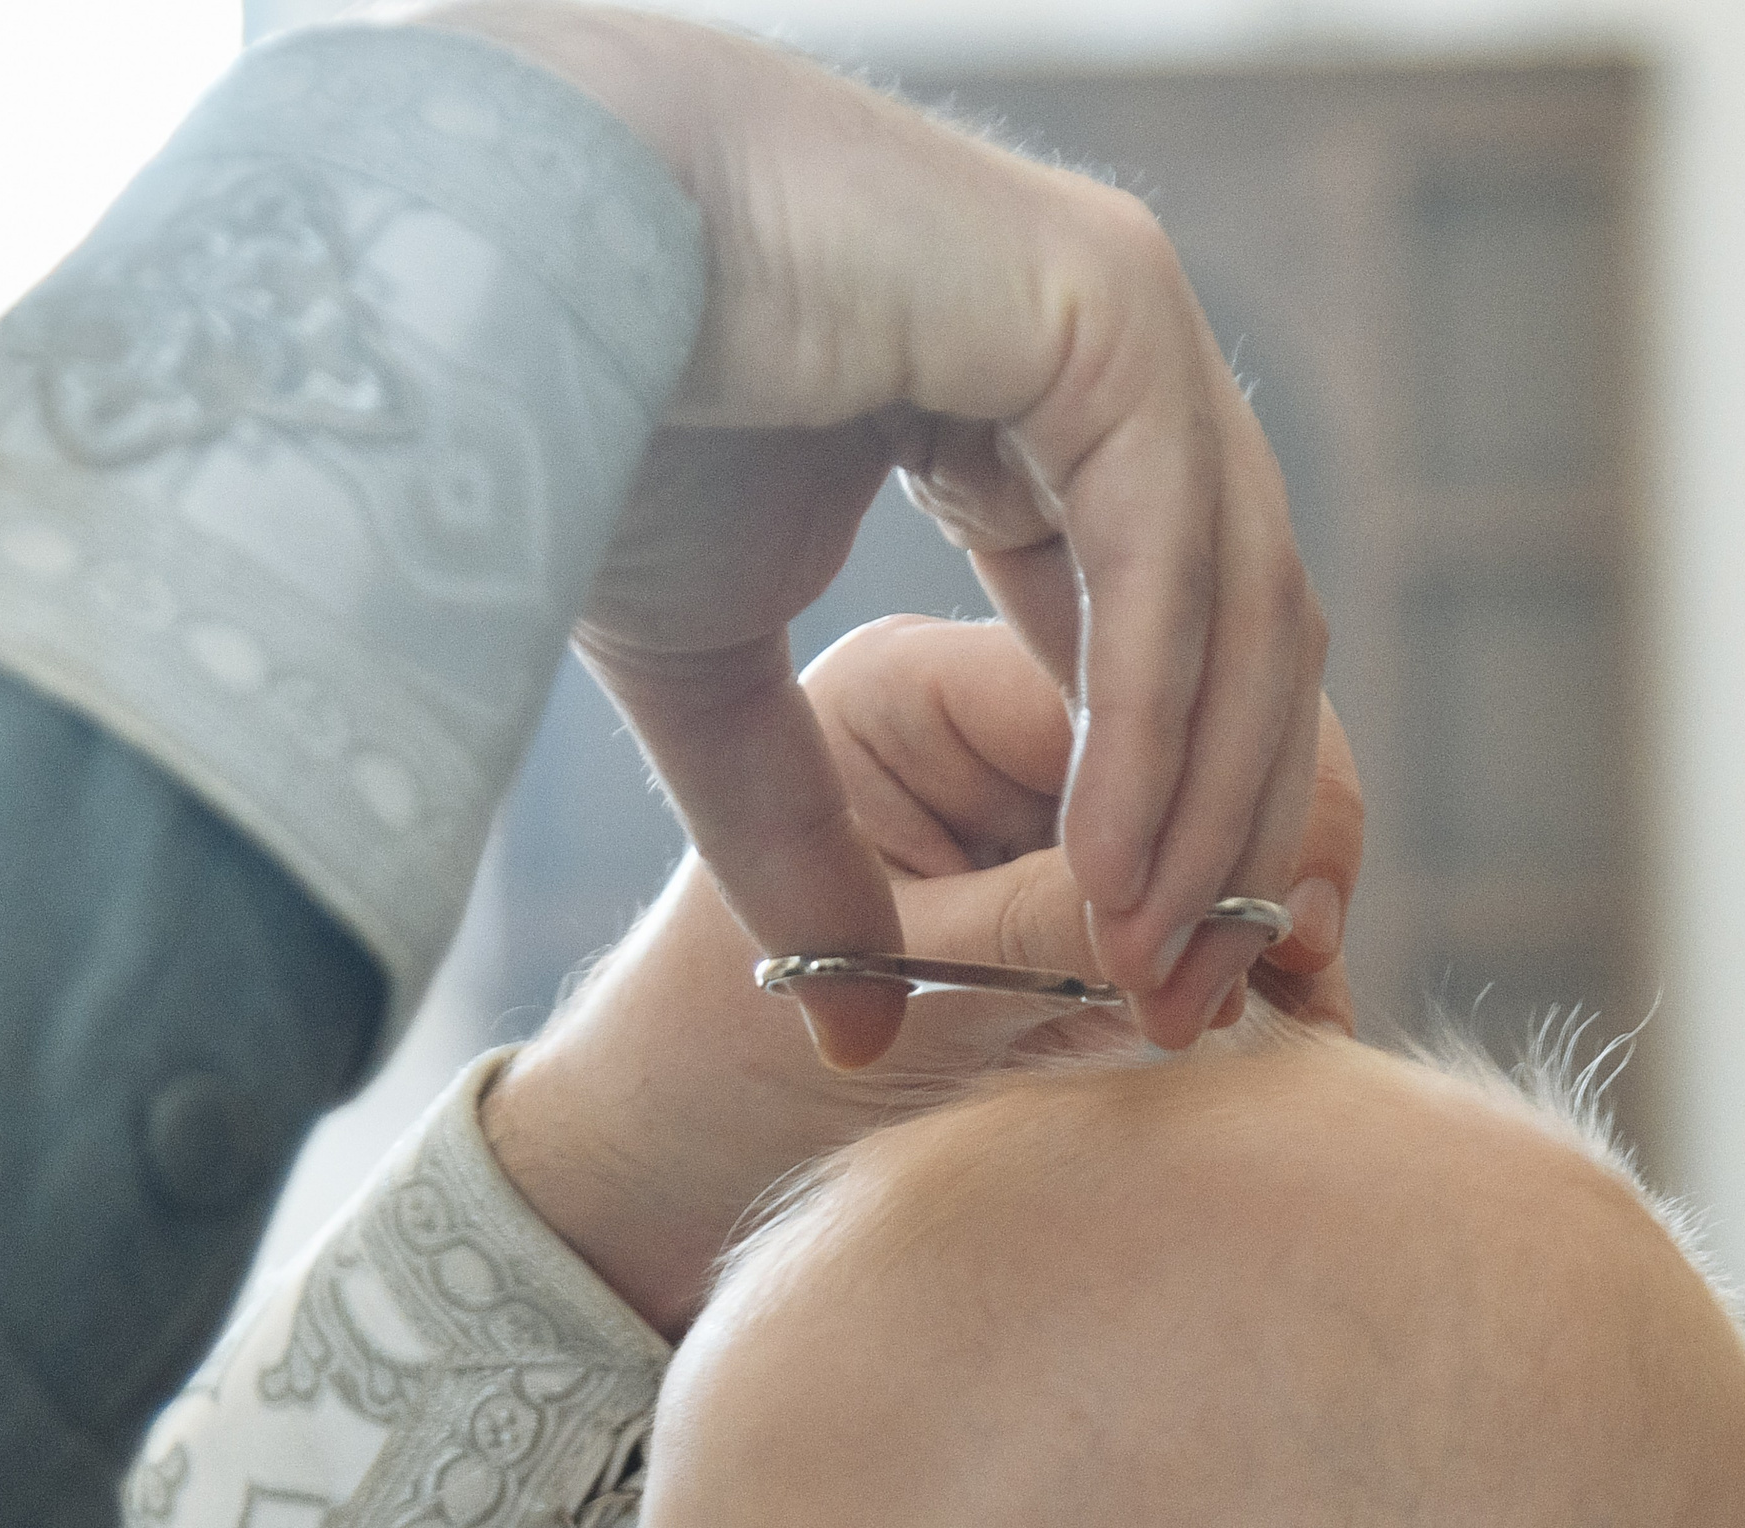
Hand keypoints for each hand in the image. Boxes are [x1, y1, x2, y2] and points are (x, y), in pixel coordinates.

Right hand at [420, 2, 1323, 1060]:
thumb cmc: (591, 438)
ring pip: (1239, 606)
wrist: (499, 274)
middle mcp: (1118, 370)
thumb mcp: (722, 695)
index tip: (1144, 989)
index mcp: (1051, 432)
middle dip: (1218, 844)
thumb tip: (853, 1036)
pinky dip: (1150, 728)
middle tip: (1185, 1012)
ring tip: (1143, 970)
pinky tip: (1109, 870)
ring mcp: (1126, 319)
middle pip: (1244, 641)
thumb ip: (808, 844)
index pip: (1178, 653)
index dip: (1169, 832)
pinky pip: (1169, 556)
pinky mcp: (1104, 304)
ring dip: (1199, 813)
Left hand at [486, 615, 1363, 1335]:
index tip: (1204, 936)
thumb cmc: (722, 1062)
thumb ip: (1034, 936)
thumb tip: (1207, 912)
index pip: (1116, 670)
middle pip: (1216, 693)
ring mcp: (1057, 777)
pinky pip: (1220, 864)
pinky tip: (1294, 1007)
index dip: (1188, 789)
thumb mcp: (882, 994)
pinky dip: (1263, 926)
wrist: (671, 1155)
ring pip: (1244, 773)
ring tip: (1298, 1004)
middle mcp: (997, 699)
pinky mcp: (1097, 862)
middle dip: (1269, 829)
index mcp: (911, 679)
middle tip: (1293, 971)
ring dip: (1283, 879)